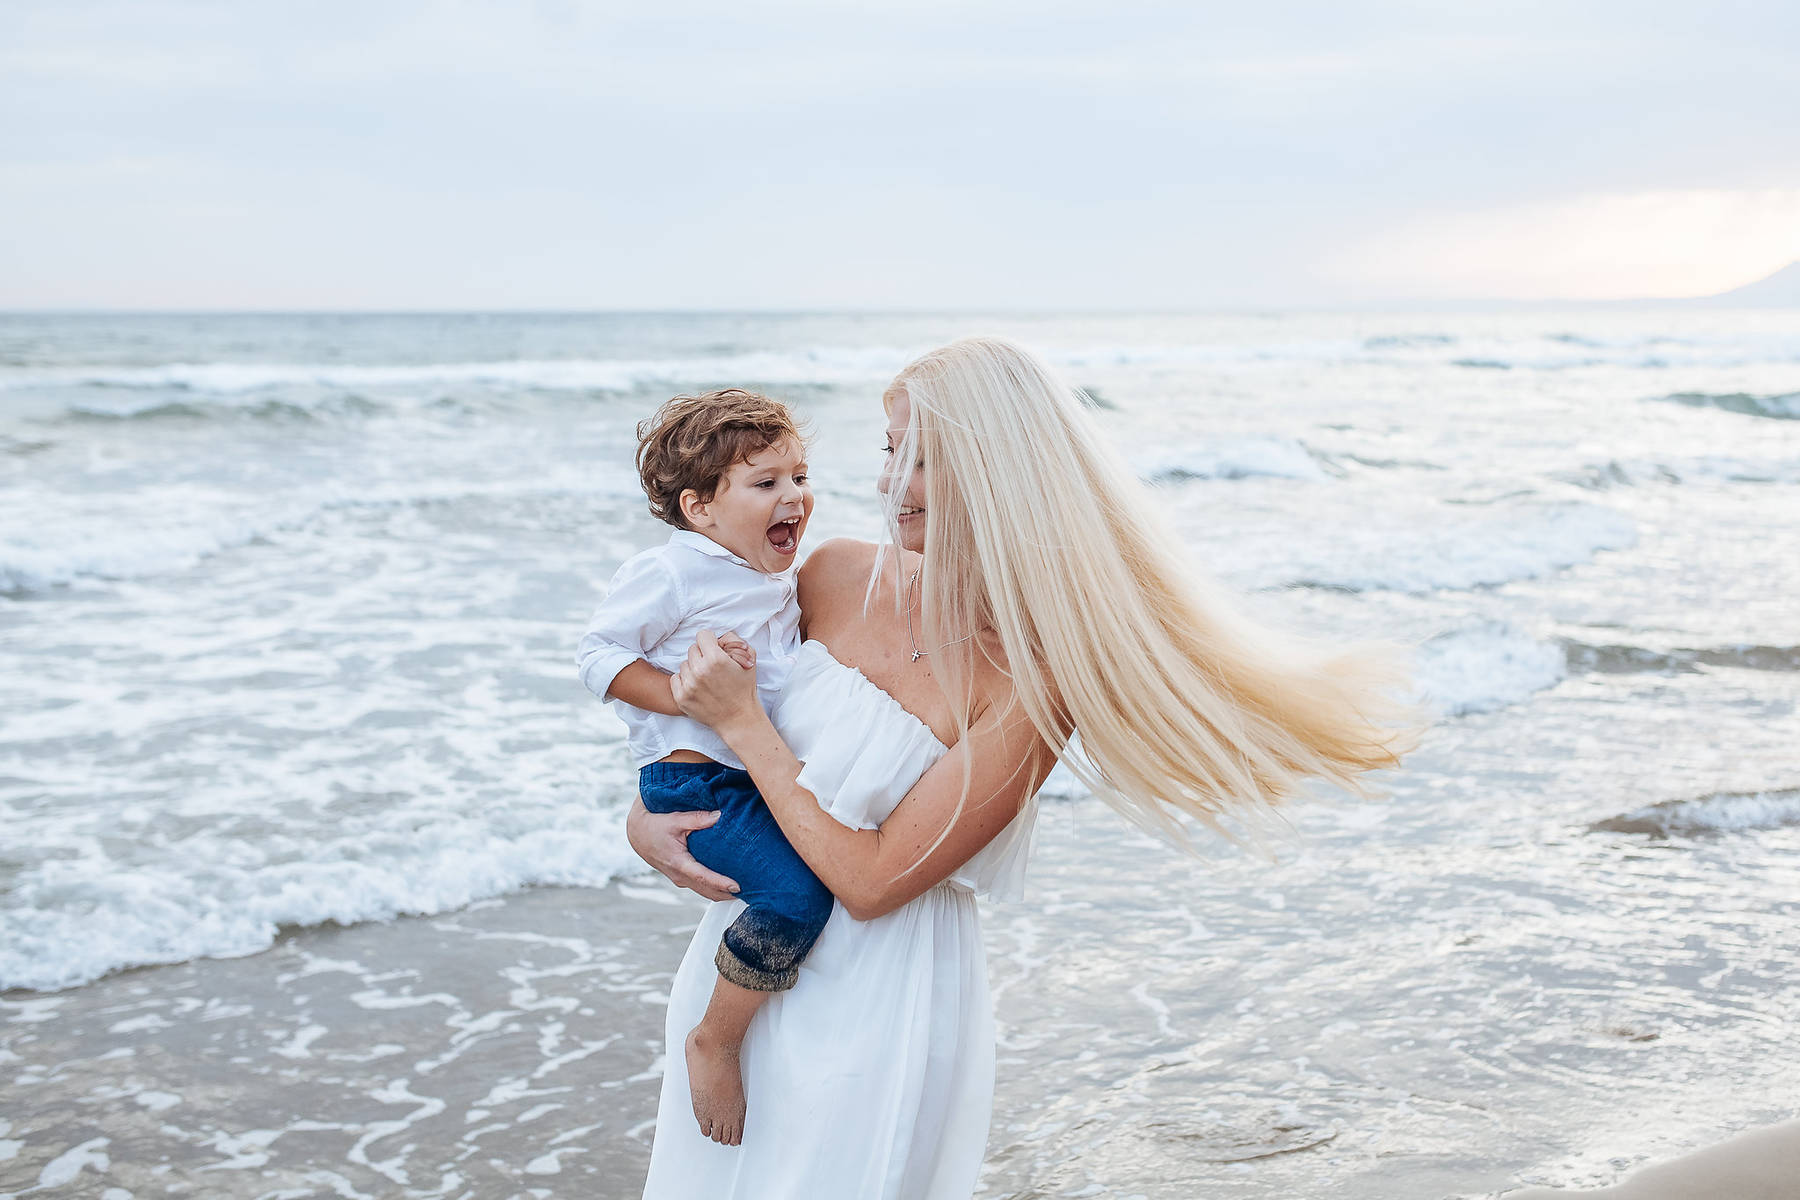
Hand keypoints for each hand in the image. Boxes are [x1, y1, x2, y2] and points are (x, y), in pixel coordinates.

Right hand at [625, 798, 740, 901]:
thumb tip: (719, 815)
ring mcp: (680, 879)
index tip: (737, 886)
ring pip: (705, 892)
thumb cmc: (655, 825)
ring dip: (723, 894)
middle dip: (728, 894)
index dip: (721, 883)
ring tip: (744, 891)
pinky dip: (714, 889)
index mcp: (679, 863)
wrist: (637, 833)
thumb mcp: (675, 819)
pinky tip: (727, 885)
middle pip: (708, 891)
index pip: (704, 877)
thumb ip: (697, 818)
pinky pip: (700, 887)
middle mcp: (680, 876)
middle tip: (751, 892)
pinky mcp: (681, 877)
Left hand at [671, 630, 760, 732]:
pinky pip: (675, 678)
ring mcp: (688, 685)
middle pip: (692, 649)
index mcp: (716, 659)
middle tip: (713, 667)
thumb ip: (734, 641)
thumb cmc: (744, 689)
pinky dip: (684, 680)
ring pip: (684, 664)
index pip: (702, 635)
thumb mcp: (748, 660)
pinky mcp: (681, 697)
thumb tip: (719, 637)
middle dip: (703, 655)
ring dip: (693, 668)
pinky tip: (697, 686)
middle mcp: (700, 671)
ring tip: (706, 679)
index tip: (715, 649)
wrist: (739, 718)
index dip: (711, 641)